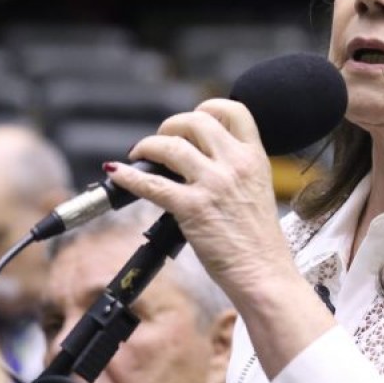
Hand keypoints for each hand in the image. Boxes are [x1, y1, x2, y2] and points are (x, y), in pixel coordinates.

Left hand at [105, 99, 335, 378]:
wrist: (265, 274)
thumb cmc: (260, 241)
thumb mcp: (258, 190)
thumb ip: (235, 169)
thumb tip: (198, 159)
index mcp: (255, 157)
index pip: (232, 110)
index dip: (207, 108)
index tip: (192, 120)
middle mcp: (235, 164)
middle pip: (195, 120)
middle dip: (170, 126)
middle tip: (161, 141)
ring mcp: (213, 184)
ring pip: (169, 145)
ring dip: (147, 146)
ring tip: (139, 156)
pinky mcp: (192, 208)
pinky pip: (150, 183)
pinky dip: (128, 176)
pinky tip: (118, 174)